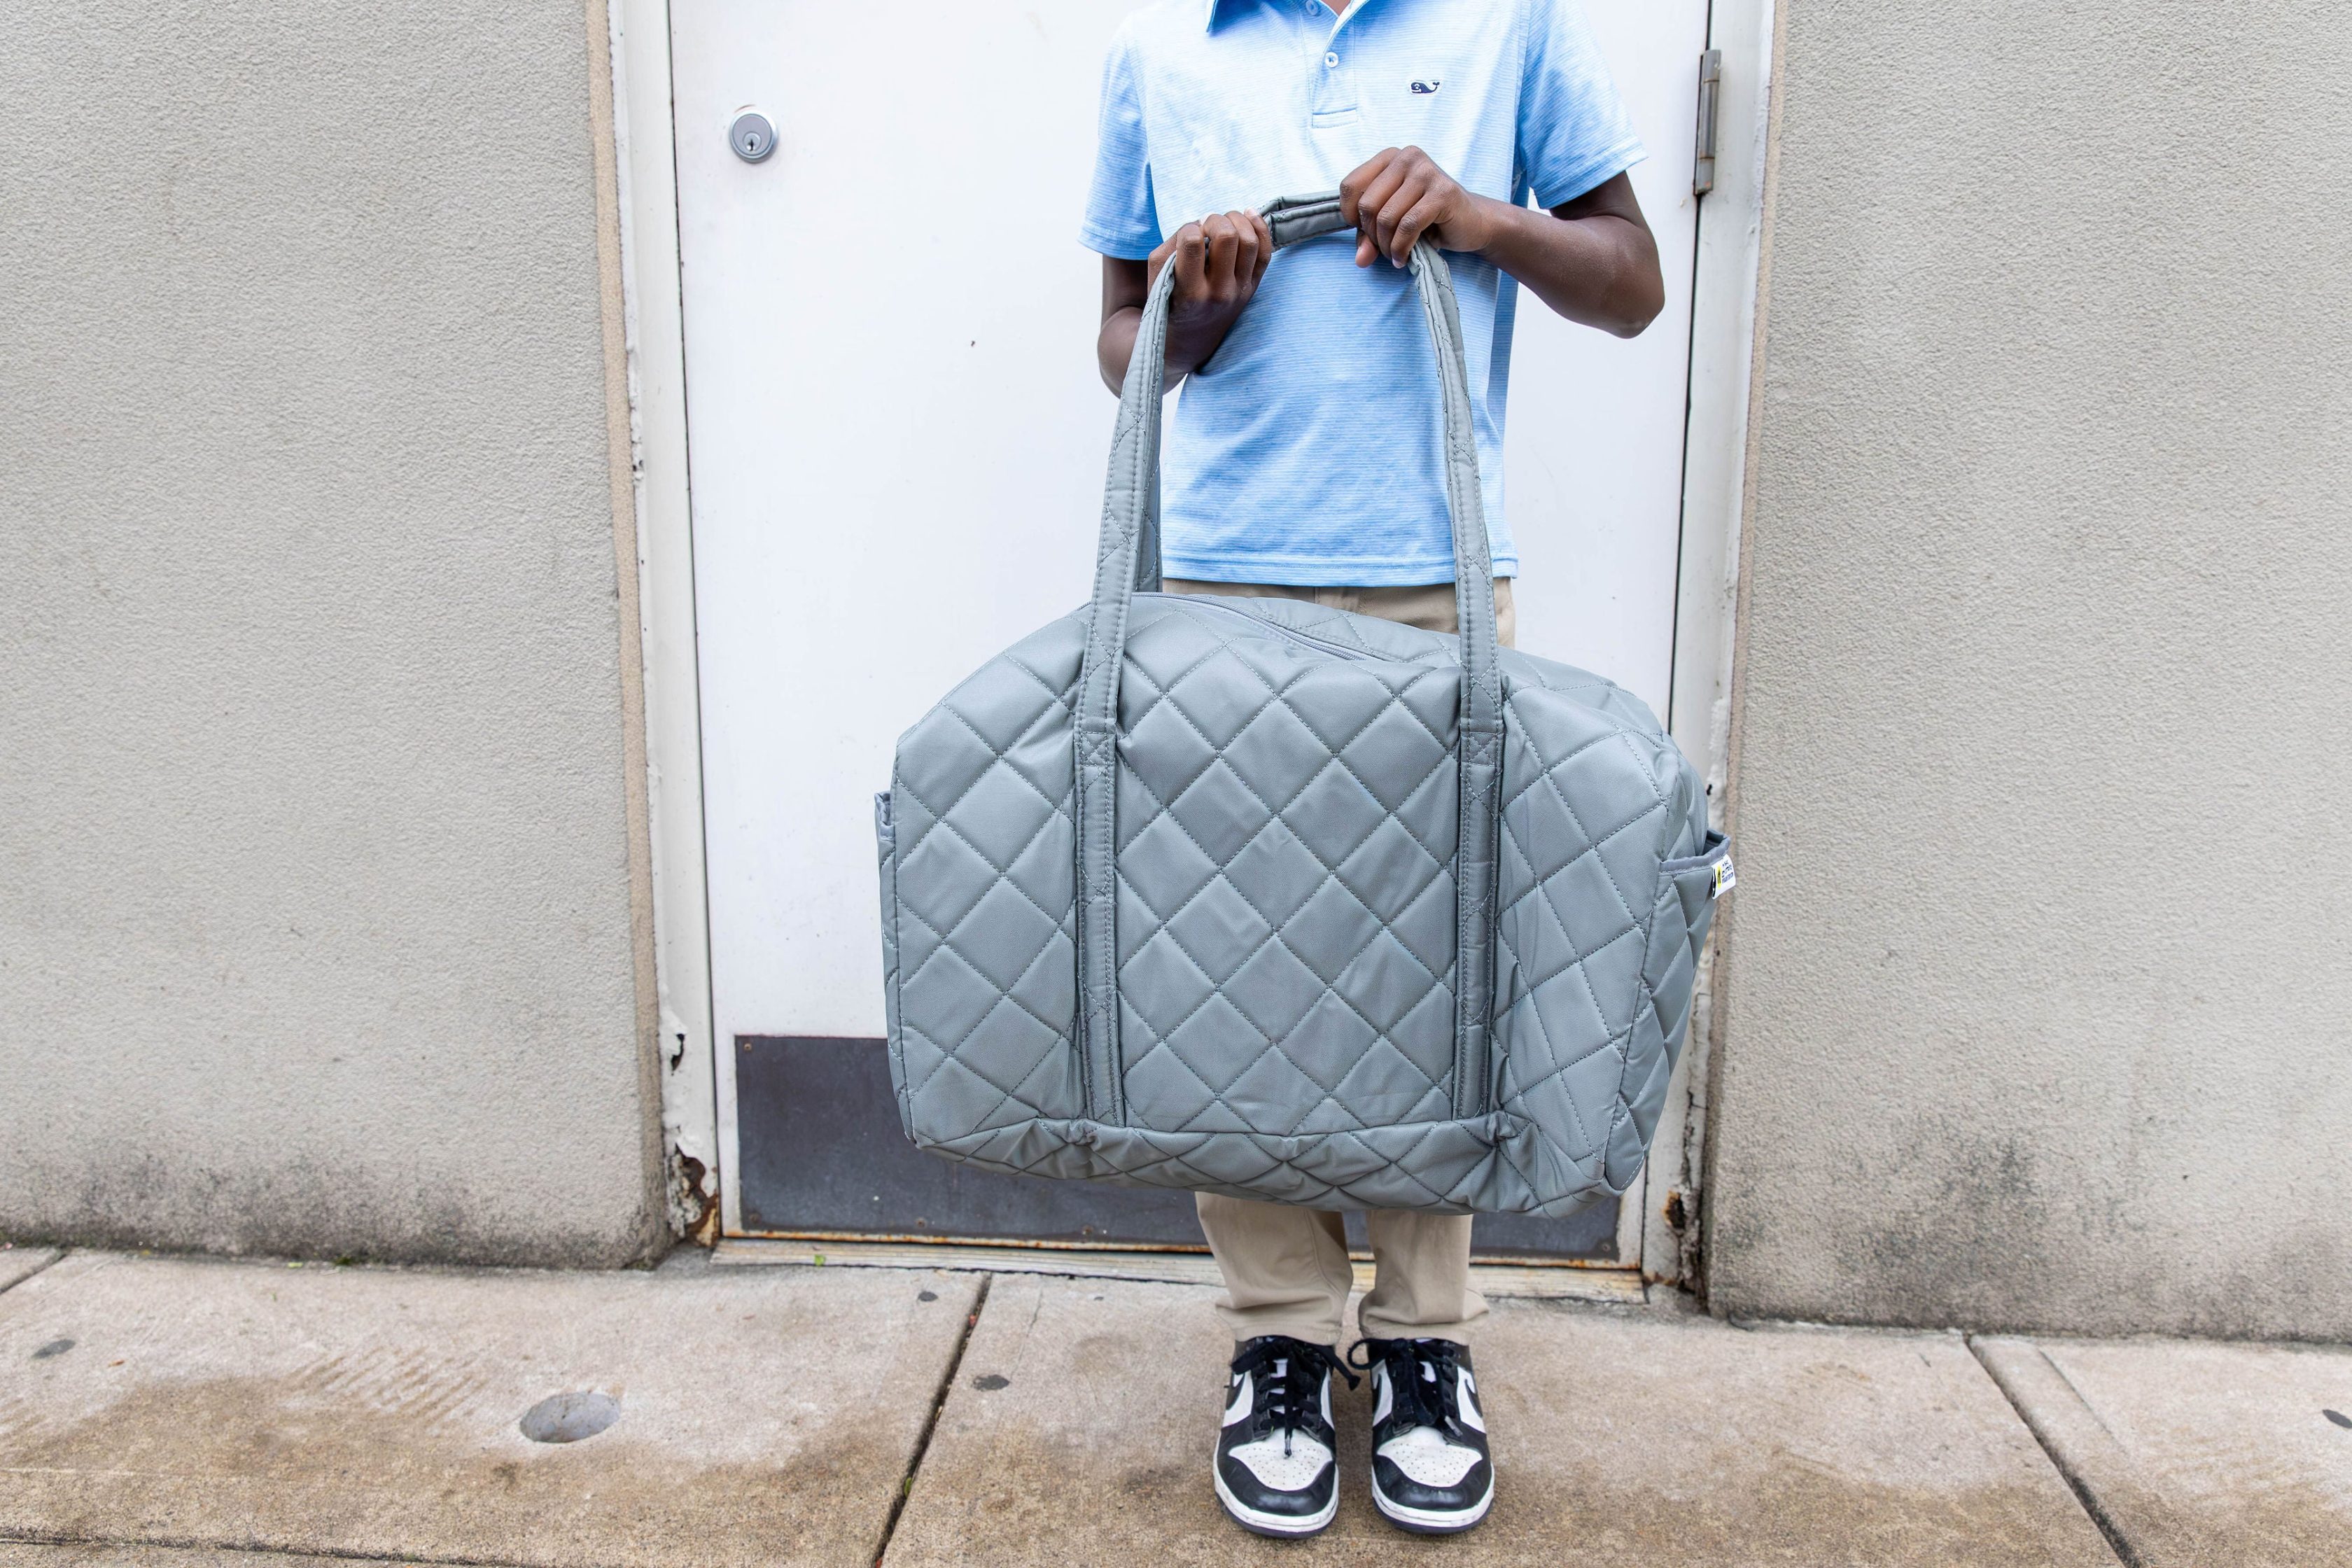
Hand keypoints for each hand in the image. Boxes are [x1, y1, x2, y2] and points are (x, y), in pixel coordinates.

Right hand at [1144, 209, 1272, 375]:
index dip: (1189, 229)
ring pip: (1249, 240)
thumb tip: (1202, 222)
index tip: (1187, 236)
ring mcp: (1239, 290)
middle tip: (1207, 225)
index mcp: (1189, 291)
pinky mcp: (1253, 287)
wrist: (1191, 339)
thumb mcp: (1157, 276)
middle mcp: (1218, 292)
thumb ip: (1172, 245)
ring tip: (1224, 221)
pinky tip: (1248, 215)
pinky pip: (1265, 252)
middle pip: (1227, 236)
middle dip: (1215, 219)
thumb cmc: (1169, 300)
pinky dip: (1259, 226)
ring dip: (1236, 219)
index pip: (1193, 242)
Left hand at [1339, 147, 1498, 267]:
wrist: (1472, 222)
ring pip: (1387, 217)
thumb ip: (1369, 236)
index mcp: (1390, 157)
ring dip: (1386, 245)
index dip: (1350, 216)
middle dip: (1371, 235)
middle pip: (1367, 204)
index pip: (1350, 186)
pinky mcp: (1442, 193)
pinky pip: (1408, 226)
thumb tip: (1360, 259)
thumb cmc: (1427, 219)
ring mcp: (1426, 172)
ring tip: (1395, 254)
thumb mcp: (1391, 223)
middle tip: (1383, 248)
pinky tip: (1403, 258)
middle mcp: (1407, 158)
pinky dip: (1401, 248)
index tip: (1364, 232)